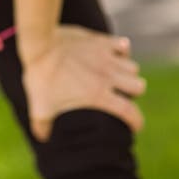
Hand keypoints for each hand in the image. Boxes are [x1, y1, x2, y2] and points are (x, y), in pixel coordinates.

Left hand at [21, 26, 146, 141]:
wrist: (40, 44)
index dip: (136, 122)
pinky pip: (122, 44)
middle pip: (139, 86)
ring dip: (127, 73)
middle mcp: (108, 76)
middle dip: (132, 93)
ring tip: (116, 76)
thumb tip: (43, 138)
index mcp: (98, 95)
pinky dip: (122, 49)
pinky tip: (113, 53)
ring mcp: (106, 56)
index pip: (130, 112)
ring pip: (132, 66)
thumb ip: (43, 126)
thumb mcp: (40, 106)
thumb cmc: (41, 76)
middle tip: (120, 95)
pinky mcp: (100, 40)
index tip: (134, 126)